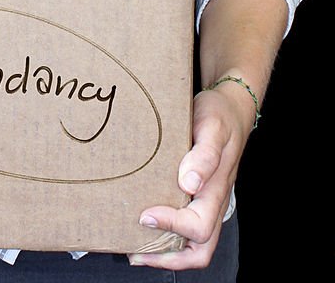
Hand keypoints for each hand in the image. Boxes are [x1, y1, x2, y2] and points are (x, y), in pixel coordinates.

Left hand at [128, 86, 251, 269]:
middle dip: (168, 258)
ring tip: (135, 249)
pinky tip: (145, 226)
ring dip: (166, 253)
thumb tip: (189, 183)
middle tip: (135, 253)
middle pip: (200, 250)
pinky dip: (167, 236)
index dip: (172, 226)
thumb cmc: (219, 116)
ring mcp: (206, 201)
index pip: (199, 226)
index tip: (146, 214)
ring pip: (194, 245)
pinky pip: (187, 227)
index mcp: (216, 189)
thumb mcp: (212, 127)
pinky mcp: (198, 195)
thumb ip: (204, 154)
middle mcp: (212, 202)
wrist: (229, 107)